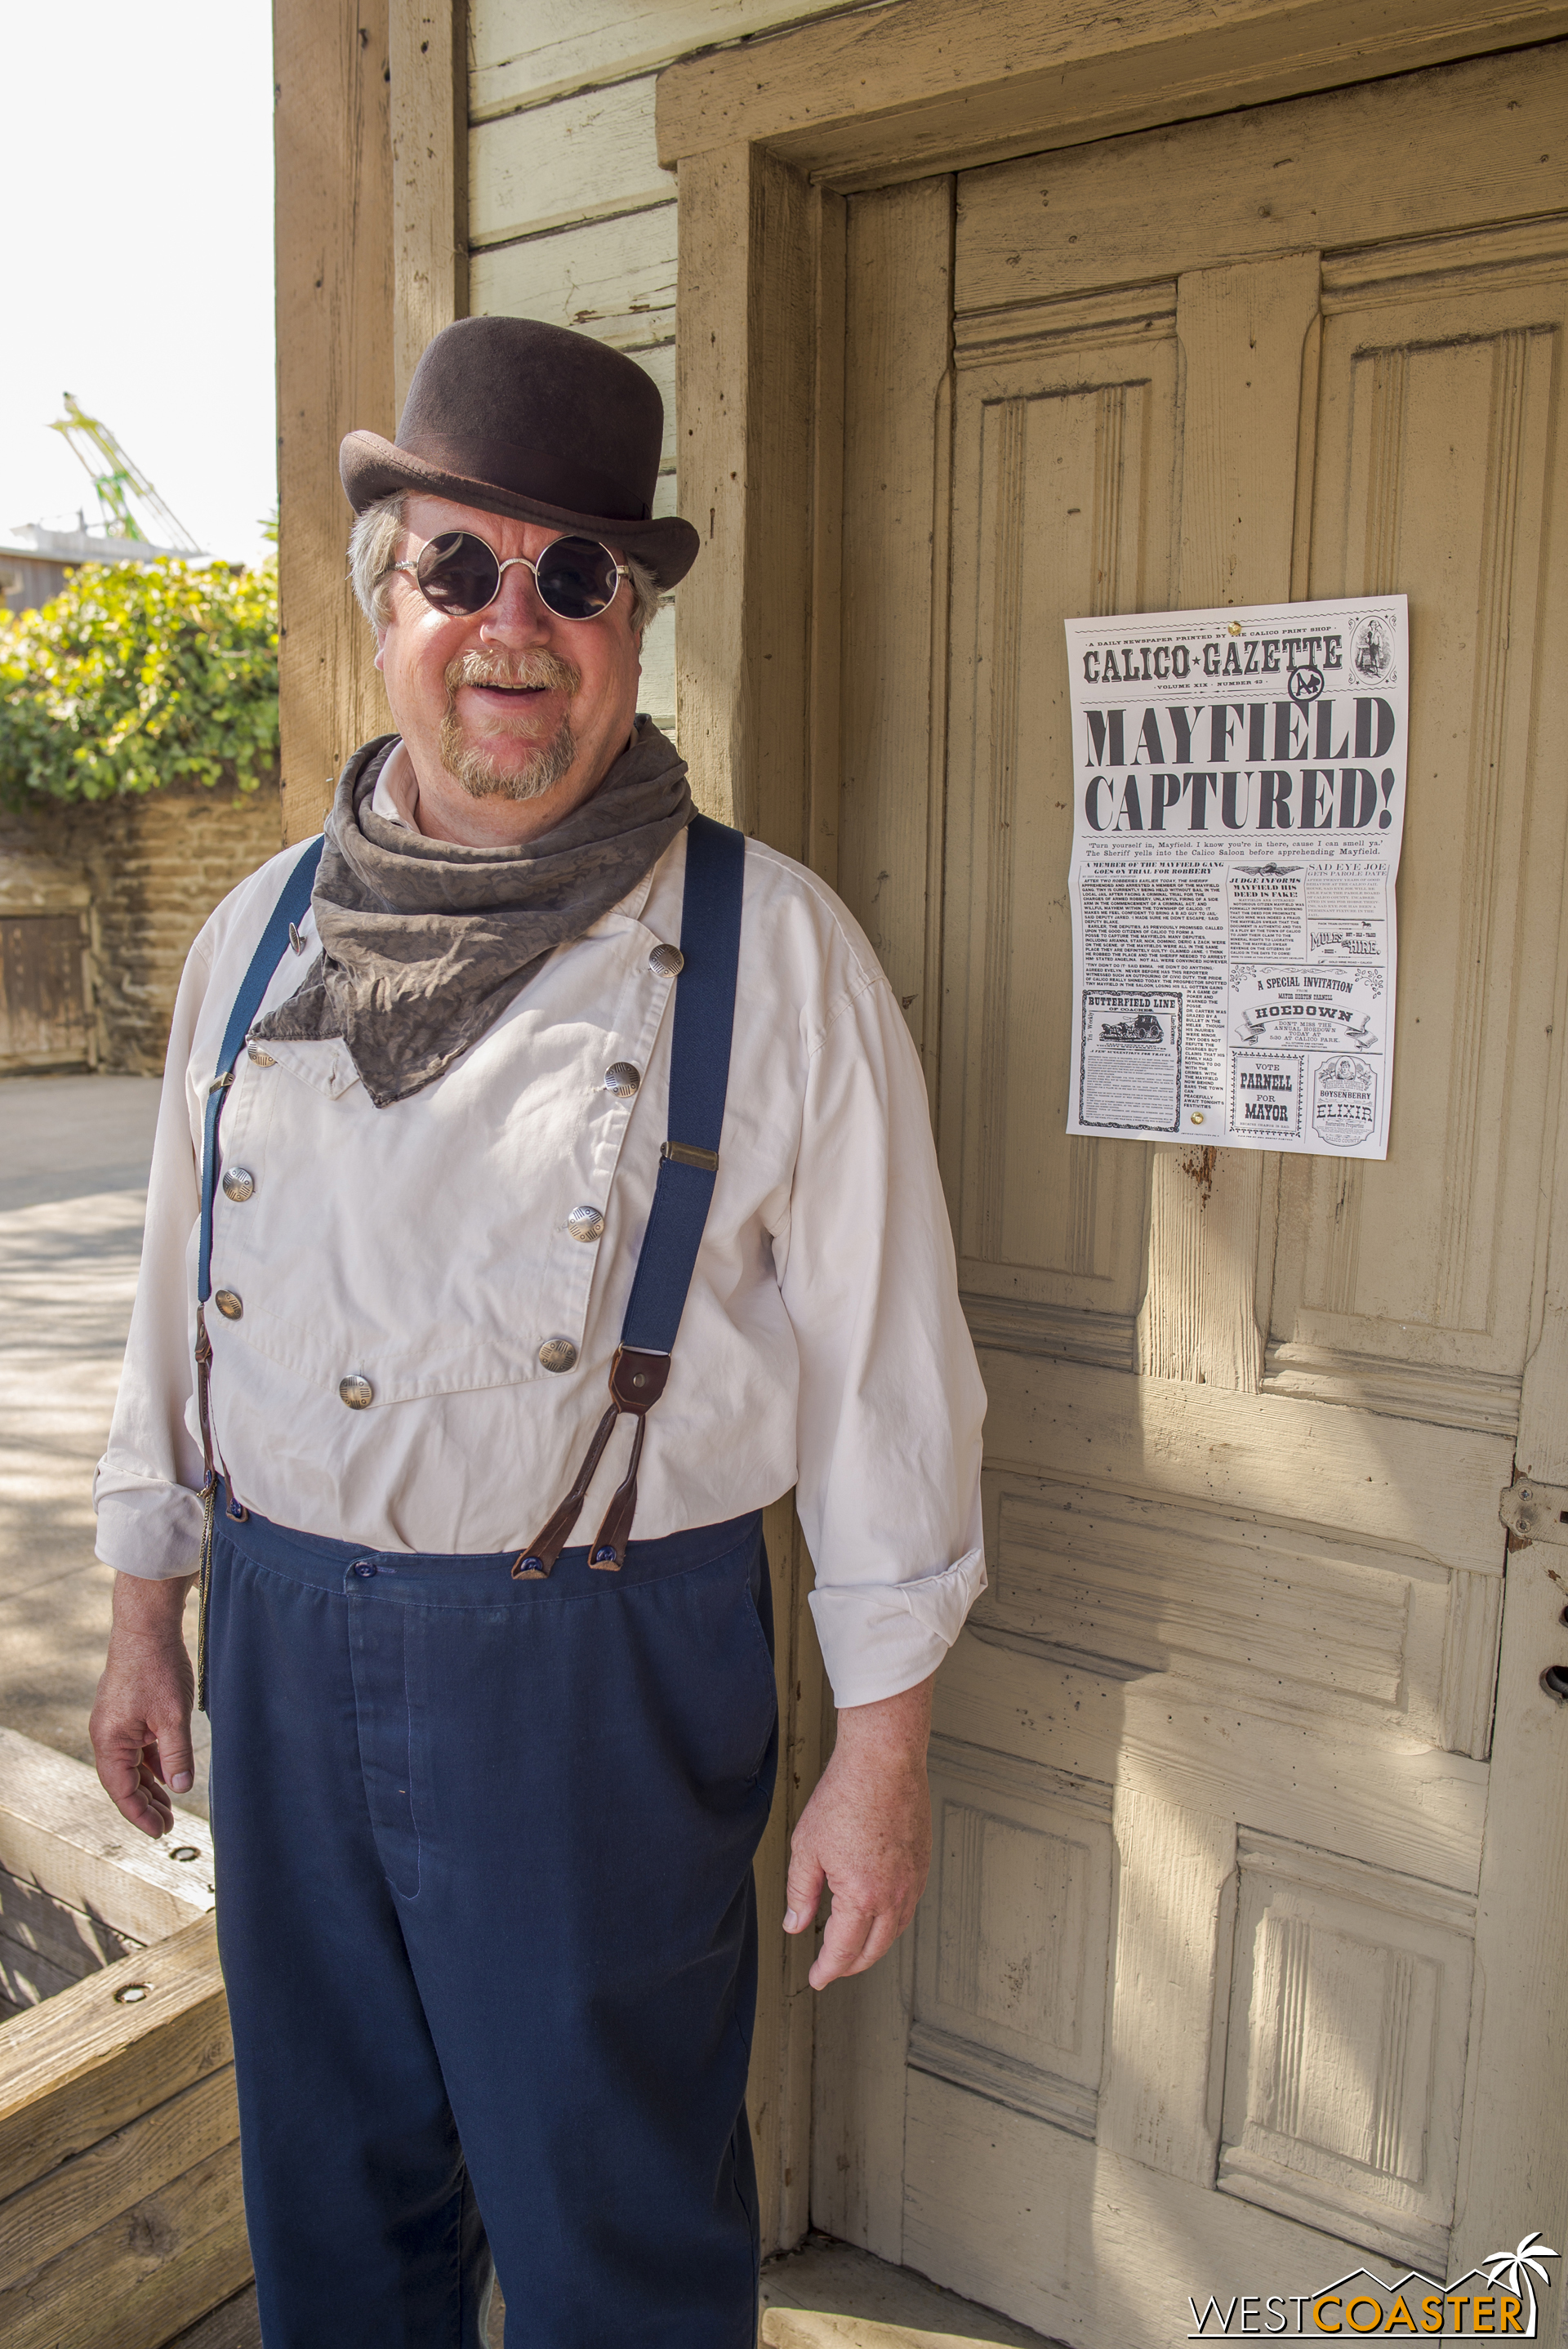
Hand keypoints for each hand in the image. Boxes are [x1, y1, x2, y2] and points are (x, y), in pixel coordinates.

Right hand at [89, 1572, 197, 1836]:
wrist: (146, 1627)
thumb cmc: (158, 1669)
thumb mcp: (173, 1717)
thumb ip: (176, 1756)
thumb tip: (180, 1789)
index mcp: (111, 1741)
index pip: (122, 1790)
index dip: (141, 1815)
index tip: (161, 1832)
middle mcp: (106, 1736)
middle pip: (123, 1782)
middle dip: (145, 1805)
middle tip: (168, 1826)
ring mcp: (114, 1724)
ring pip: (130, 1765)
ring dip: (148, 1786)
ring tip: (168, 1808)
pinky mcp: (126, 1713)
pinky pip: (135, 1748)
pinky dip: (150, 1764)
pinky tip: (167, 1776)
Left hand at [783, 1674, 933, 1988]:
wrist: (884, 1760)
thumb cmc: (845, 1795)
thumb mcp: (807, 1848)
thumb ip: (800, 1893)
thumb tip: (795, 1925)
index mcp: (861, 1896)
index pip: (843, 1951)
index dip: (827, 1970)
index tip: (816, 1978)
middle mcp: (893, 1896)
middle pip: (873, 1950)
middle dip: (850, 1965)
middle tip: (831, 1969)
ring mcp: (913, 1881)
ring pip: (895, 1932)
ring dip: (873, 1947)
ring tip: (853, 1948)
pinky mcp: (922, 1865)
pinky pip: (908, 1908)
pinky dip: (891, 1923)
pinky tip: (878, 1916)